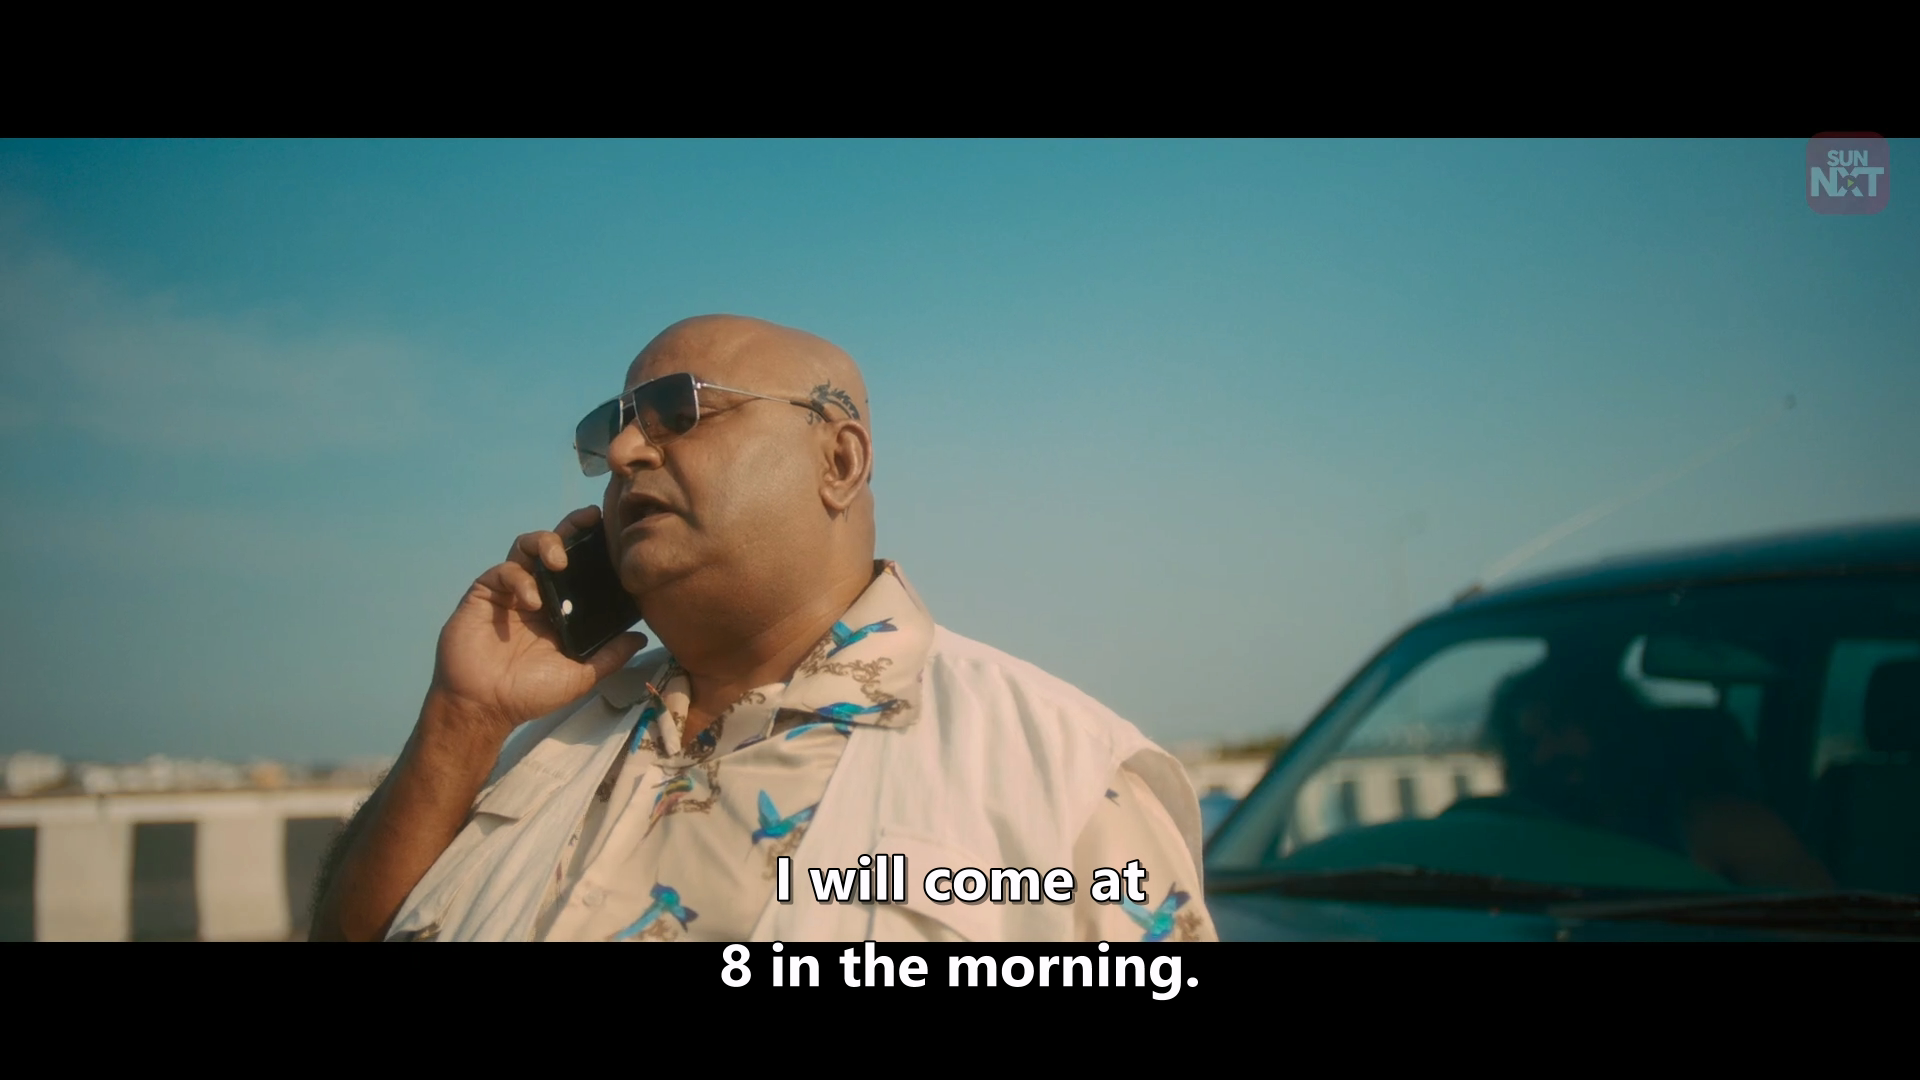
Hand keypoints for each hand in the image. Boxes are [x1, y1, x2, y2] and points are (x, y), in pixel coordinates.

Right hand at [426, 505, 647, 740]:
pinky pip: (503, 571)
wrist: (484, 706)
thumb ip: (610, 656)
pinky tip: (532, 600)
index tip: (612, 530)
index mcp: (560, 608)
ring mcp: (510, 591)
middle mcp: (537, 593)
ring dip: (545, 543)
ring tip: (559, 560)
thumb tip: (641, 637)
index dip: (593, 547)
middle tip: (590, 518)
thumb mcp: (580, 676)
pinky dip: (519, 578)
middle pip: (554, 546)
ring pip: (526, 547)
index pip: (579, 568)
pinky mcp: (484, 593)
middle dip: (571, 527)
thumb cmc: (530, 693)